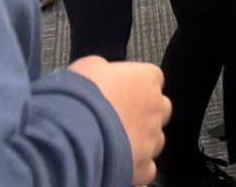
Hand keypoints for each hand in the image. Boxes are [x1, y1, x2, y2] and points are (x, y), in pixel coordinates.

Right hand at [67, 58, 169, 184]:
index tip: (124, 91)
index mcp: (146, 78)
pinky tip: (120, 163)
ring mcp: (152, 139)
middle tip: (121, 118)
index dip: (138, 86)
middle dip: (146, 114)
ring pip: (156, 139)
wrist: (76, 133)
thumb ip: (105, 69)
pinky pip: (147, 168)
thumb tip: (103, 74)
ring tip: (116, 143)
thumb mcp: (89, 66)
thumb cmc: (83, 96)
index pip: (153, 78)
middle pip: (160, 109)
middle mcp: (155, 108)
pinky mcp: (144, 167)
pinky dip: (136, 168)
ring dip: (141, 140)